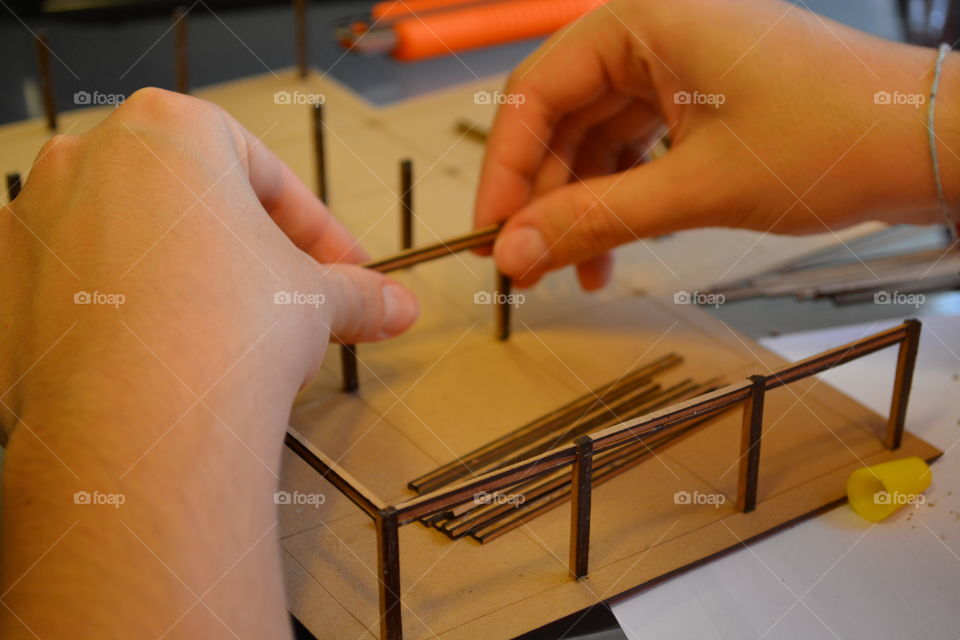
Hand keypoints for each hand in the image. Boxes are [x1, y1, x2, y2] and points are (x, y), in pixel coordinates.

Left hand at [0, 88, 417, 638]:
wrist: (140, 422)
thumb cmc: (225, 331)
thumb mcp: (316, 299)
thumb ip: (357, 293)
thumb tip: (396, 306)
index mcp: (170, 129)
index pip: (265, 172)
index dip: (316, 227)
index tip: (341, 267)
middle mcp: (88, 158)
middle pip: (192, 200)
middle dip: (248, 250)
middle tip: (289, 299)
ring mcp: (34, 222)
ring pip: (134, 241)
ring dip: (187, 279)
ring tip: (229, 336)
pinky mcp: (4, 288)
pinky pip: (84, 289)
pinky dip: (128, 312)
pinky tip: (165, 359)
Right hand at [475, 0, 958, 288]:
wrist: (927, 143)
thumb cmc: (831, 138)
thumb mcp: (695, 188)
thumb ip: (594, 219)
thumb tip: (515, 253)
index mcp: (640, 18)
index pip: (534, 94)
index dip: (505, 172)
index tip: (491, 236)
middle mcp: (650, 29)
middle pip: (560, 118)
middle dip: (542, 196)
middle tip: (524, 264)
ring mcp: (675, 63)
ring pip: (594, 138)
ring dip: (579, 206)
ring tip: (571, 270)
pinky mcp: (697, 96)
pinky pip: (632, 147)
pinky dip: (617, 197)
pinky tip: (609, 249)